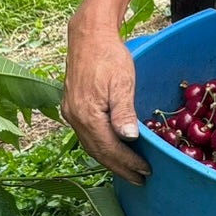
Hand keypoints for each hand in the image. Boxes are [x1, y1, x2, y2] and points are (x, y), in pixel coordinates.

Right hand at [63, 17, 149, 183]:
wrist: (89, 35)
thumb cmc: (109, 57)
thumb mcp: (122, 83)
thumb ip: (124, 112)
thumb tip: (128, 138)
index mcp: (87, 115)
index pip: (109, 148)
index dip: (128, 162)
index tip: (146, 171)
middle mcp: (74, 118)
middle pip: (98, 152)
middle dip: (119, 167)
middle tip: (139, 179)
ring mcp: (70, 112)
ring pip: (90, 145)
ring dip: (109, 160)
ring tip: (128, 170)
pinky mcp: (71, 106)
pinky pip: (86, 135)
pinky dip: (100, 146)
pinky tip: (112, 149)